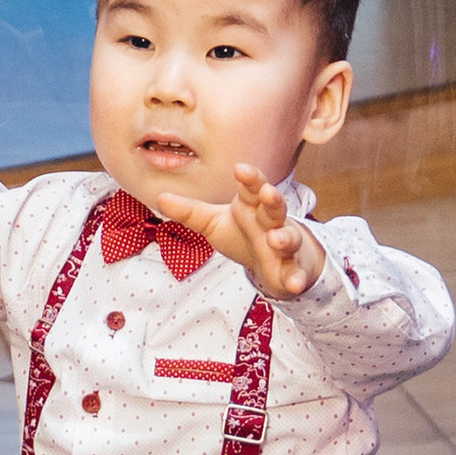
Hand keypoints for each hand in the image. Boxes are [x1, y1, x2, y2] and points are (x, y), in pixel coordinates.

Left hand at [143, 161, 323, 299]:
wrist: (271, 264)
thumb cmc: (243, 235)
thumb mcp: (214, 223)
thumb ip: (190, 212)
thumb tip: (160, 197)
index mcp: (253, 206)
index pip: (253, 188)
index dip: (250, 178)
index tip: (240, 169)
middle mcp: (271, 222)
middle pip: (275, 207)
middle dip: (273, 200)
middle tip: (268, 193)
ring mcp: (285, 245)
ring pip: (288, 238)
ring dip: (285, 238)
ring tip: (276, 239)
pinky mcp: (292, 269)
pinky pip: (295, 274)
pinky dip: (296, 279)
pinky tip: (294, 285)